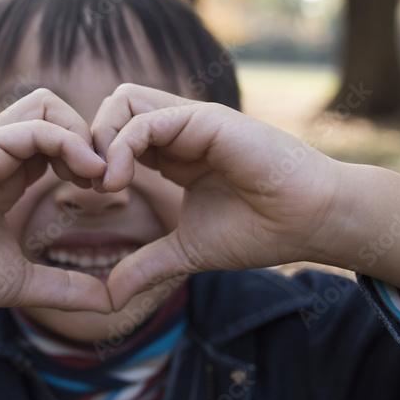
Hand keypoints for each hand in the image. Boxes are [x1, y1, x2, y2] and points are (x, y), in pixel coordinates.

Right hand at [0, 89, 111, 316]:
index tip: (105, 193)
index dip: (88, 157)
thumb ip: (66, 288)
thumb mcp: (22, 282)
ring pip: (47, 105)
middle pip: (55, 110)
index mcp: (6, 174)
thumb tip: (110, 302)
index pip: (57, 139)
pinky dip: (68, 143)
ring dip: (81, 133)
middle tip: (106, 181)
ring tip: (95, 175)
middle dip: (91, 137)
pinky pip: (33, 127)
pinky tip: (84, 175)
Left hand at [92, 84, 345, 308]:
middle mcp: (178, 130)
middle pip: (112, 109)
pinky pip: (147, 120)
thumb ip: (147, 266)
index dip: (94, 159)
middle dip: (88, 142)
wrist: (311, 222)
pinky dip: (122, 147)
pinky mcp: (206, 120)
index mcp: (173, 153)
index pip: (115, 134)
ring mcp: (191, 121)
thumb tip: (109, 297)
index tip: (89, 195)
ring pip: (123, 102)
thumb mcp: (187, 251)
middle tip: (89, 185)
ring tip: (105, 183)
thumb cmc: (260, 231)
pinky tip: (120, 182)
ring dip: (101, 138)